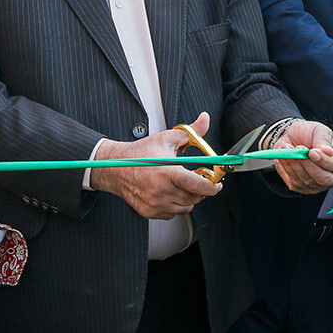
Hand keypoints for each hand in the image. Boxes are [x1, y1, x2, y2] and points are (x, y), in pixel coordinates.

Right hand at [91, 112, 221, 217]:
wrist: (115, 168)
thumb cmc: (140, 153)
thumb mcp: (166, 138)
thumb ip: (191, 131)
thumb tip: (204, 120)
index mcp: (167, 172)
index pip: (198, 185)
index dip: (212, 186)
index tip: (217, 184)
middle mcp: (161, 191)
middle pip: (194, 198)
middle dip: (200, 189)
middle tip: (198, 179)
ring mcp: (155, 203)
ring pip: (185, 207)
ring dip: (189, 197)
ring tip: (183, 184)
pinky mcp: (149, 212)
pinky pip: (172, 213)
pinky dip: (176, 204)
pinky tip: (171, 192)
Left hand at [268, 121, 332, 193]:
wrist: (292, 136)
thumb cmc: (309, 134)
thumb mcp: (319, 130)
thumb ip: (323, 140)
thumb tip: (328, 152)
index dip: (325, 161)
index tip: (312, 152)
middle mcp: (331, 176)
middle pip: (323, 179)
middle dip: (308, 164)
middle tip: (299, 148)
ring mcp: (316, 184)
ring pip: (306, 180)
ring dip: (295, 163)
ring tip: (288, 147)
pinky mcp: (301, 187)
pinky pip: (294, 181)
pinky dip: (288, 167)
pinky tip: (285, 155)